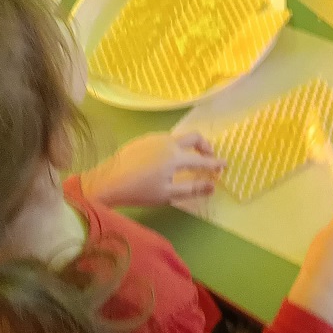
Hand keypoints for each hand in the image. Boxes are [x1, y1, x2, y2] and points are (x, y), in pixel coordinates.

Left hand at [79, 131, 224, 207]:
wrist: (107, 182)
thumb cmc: (139, 191)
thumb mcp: (168, 195)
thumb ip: (192, 189)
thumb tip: (213, 186)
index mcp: (176, 156)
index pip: (201, 158)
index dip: (214, 163)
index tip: (224, 165)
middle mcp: (168, 142)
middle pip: (193, 137)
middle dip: (205, 146)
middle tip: (208, 157)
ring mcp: (154, 138)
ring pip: (178, 137)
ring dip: (188, 145)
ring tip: (188, 160)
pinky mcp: (143, 139)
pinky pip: (165, 139)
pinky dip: (174, 146)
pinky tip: (166, 160)